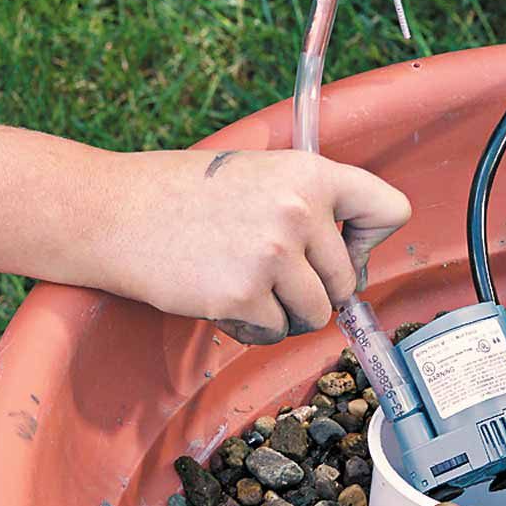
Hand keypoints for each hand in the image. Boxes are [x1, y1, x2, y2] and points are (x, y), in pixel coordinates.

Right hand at [105, 148, 410, 343]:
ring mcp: (272, 254)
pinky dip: (254, 328)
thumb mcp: (264, 174)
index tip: (346, 248)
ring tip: (248, 286)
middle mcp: (299, 211)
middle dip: (318, 289)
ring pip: (316, 312)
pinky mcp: (242, 294)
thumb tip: (357, 258)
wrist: (115, 213)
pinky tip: (225, 299)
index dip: (370, 240)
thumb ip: (313, 205)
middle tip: (275, 275)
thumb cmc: (188, 194)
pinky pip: (275, 332)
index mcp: (311, 173)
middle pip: (348, 280)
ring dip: (287, 313)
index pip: (390, 210)